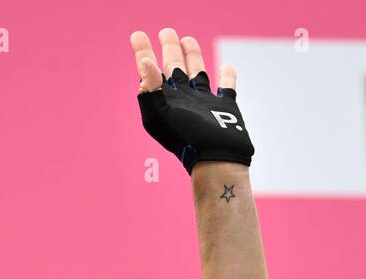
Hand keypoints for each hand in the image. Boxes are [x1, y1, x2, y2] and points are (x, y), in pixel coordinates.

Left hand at [130, 28, 253, 173]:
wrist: (215, 160)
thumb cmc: (185, 139)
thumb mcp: (159, 114)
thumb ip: (150, 87)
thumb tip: (145, 62)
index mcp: (165, 100)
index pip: (150, 71)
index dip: (143, 52)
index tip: (138, 35)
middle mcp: (183, 100)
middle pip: (173, 68)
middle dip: (169, 49)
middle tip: (167, 31)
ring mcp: (204, 104)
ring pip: (197, 73)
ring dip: (192, 56)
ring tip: (187, 39)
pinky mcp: (225, 108)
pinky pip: (226, 88)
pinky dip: (227, 77)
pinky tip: (227, 67)